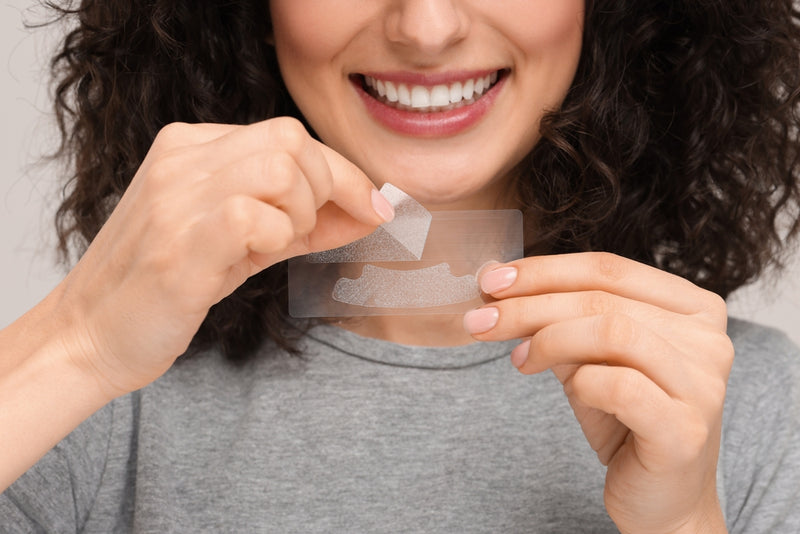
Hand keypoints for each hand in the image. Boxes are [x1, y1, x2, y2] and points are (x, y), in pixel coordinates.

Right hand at [55, 118, 391, 397]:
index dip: (342, 172)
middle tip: (312, 232)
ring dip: (301, 214)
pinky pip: (256, 215)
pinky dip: (277, 238)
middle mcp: (182, 159)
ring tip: (273, 246)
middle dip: (329, 188)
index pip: (289, 135)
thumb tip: (372, 210)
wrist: (92, 335)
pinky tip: (253, 259)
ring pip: (282, 168)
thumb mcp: (240, 241)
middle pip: (292, 140)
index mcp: (191, 147)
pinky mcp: (180, 241)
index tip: (373, 207)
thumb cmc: (168, 286)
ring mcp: (177, 196)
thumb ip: (301, 220)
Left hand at [465, 252, 731, 533]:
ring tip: (519, 360)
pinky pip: (619, 385)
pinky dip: (580, 382)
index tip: (492, 280)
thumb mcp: (590, 357)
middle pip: (603, 298)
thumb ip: (562, 320)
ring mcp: (703, 384)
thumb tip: (501, 287)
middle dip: (529, 304)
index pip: (608, 268)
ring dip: (548, 339)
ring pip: (612, 332)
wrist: (661, 498)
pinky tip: (567, 390)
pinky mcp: (686, 430)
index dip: (543, 270)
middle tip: (481, 320)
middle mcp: (709, 339)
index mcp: (692, 307)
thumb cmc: (625, 419)